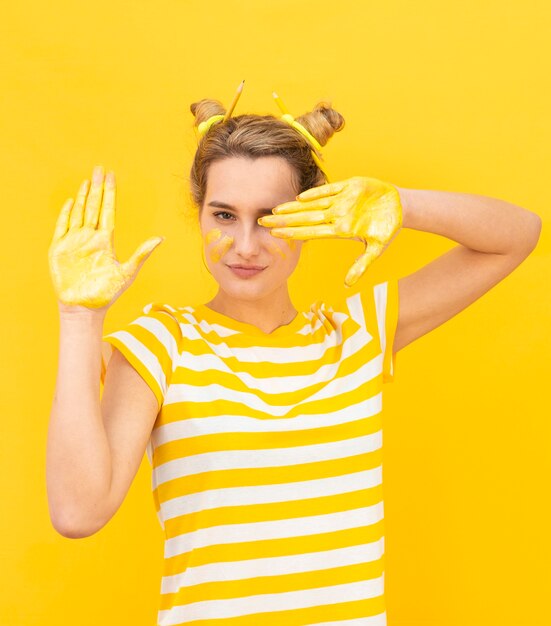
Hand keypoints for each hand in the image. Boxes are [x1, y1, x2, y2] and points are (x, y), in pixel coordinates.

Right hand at [48, 166, 163, 309]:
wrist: (85, 307)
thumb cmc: (107, 292)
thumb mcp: (128, 272)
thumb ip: (142, 253)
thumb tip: (161, 238)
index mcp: (105, 240)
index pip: (108, 211)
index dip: (109, 194)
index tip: (112, 177)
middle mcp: (90, 237)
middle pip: (93, 206)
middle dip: (96, 188)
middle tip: (100, 168)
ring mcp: (74, 241)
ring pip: (79, 212)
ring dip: (82, 196)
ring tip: (87, 180)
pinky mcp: (60, 249)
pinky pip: (62, 227)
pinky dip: (66, 214)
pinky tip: (71, 201)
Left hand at [258, 176, 402, 286]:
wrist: (400, 206)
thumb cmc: (387, 228)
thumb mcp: (377, 248)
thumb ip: (363, 264)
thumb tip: (348, 284)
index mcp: (340, 230)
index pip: (310, 232)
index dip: (293, 233)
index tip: (274, 235)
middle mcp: (336, 215)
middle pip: (305, 218)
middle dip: (284, 220)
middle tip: (262, 221)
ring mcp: (341, 201)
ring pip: (312, 204)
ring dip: (294, 207)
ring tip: (275, 209)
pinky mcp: (350, 186)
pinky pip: (330, 190)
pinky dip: (316, 193)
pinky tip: (300, 197)